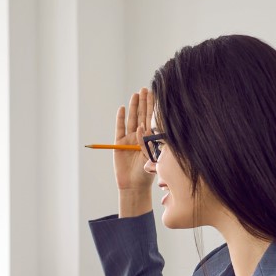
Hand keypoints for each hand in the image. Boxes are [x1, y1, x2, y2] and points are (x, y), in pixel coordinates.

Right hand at [114, 87, 155, 216]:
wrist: (134, 186)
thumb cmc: (146, 175)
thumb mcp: (153, 157)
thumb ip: (148, 143)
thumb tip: (143, 128)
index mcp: (151, 139)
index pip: (153, 119)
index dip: (154, 107)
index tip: (157, 95)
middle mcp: (140, 137)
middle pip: (143, 116)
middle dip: (145, 103)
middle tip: (146, 89)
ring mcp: (129, 139)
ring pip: (132, 119)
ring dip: (134, 107)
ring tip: (136, 94)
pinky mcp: (119, 143)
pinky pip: (119, 128)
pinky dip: (120, 118)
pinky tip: (122, 108)